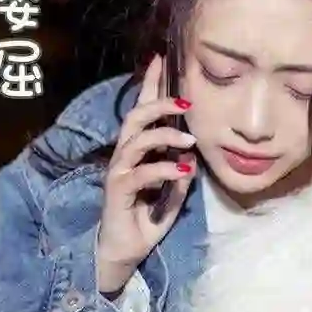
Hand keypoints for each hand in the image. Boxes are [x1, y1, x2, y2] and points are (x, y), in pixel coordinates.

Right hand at [96, 56, 195, 296]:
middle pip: (136, 117)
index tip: (161, 58)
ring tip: (189, 140)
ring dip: (165, 135)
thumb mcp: (171, 196)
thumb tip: (193, 160)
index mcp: (136, 151)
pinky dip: (164, 169)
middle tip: (184, 99)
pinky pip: (142, 172)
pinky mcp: (118, 190)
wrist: (123, 253)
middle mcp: (124, 155)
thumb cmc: (145, 221)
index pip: (141, 110)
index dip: (150, 84)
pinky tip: (182, 170)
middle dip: (158, 102)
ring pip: (137, 139)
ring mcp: (119, 171)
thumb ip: (180, 177)